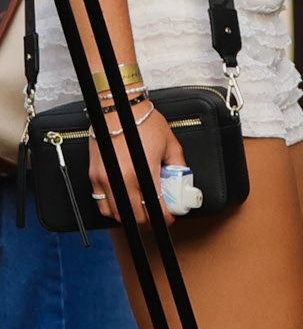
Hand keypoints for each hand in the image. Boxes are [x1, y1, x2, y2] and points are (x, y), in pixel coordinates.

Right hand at [86, 102, 182, 226]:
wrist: (120, 107)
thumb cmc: (143, 121)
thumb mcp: (169, 141)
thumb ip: (177, 163)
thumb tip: (181, 178)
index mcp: (144, 171)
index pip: (155, 207)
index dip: (164, 217)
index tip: (169, 217)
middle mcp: (123, 179)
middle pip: (136, 216)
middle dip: (149, 221)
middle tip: (157, 217)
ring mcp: (107, 179)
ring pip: (117, 214)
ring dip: (130, 218)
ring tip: (141, 213)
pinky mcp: (95, 176)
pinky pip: (101, 204)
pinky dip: (112, 210)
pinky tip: (122, 205)